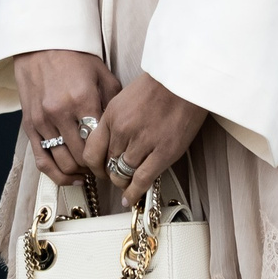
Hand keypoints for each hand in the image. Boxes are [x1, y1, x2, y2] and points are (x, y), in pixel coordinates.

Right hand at [14, 49, 119, 187]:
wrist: (41, 45)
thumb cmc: (74, 58)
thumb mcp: (102, 74)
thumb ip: (112, 103)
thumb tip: (122, 130)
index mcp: (82, 99)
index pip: (98, 142)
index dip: (110, 157)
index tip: (117, 161)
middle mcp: (60, 113)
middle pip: (81, 157)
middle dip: (97, 168)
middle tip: (107, 169)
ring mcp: (42, 121)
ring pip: (63, 162)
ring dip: (79, 172)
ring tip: (91, 171)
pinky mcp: (29, 126)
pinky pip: (42, 161)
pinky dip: (57, 175)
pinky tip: (72, 178)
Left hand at [85, 74, 208, 208]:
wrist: (186, 80)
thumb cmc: (161, 85)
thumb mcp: (127, 97)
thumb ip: (116, 121)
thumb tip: (111, 144)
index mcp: (112, 115)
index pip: (91, 151)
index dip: (94, 166)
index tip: (99, 170)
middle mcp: (123, 131)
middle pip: (109, 164)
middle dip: (111, 173)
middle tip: (117, 176)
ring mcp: (142, 143)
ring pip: (123, 175)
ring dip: (124, 182)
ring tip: (128, 184)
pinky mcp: (162, 153)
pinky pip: (142, 180)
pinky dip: (135, 192)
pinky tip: (131, 198)